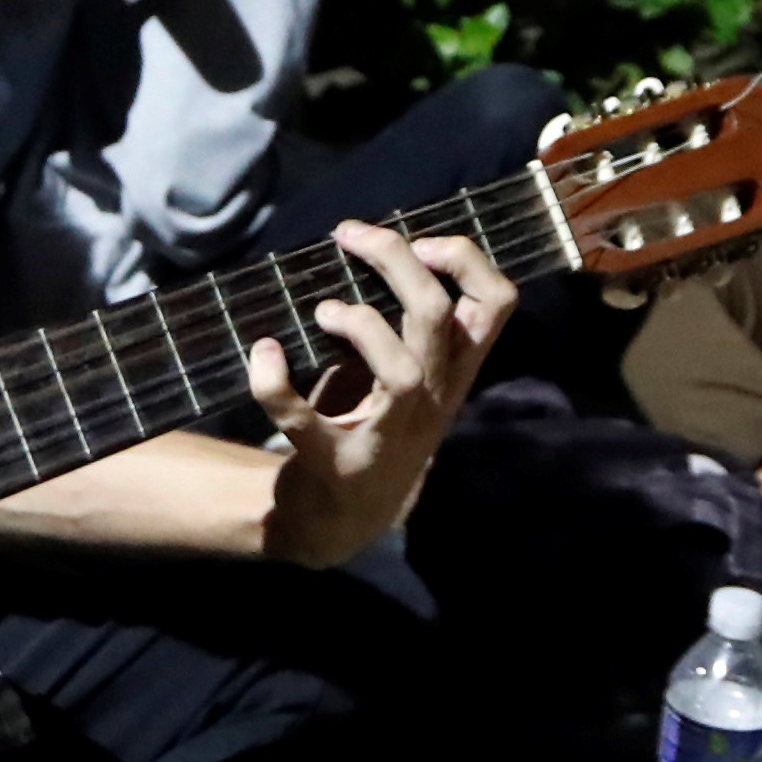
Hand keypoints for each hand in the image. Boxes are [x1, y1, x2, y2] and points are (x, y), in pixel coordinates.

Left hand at [248, 224, 516, 565]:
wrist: (337, 524)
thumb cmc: (371, 427)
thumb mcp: (411, 376)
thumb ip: (410, 324)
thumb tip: (380, 245)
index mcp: (453, 375)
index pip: (497, 307)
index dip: (465, 260)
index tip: (420, 243)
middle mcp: (432, 404)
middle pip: (436, 317)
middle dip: (395, 261)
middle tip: (350, 237)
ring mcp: (386, 439)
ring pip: (402, 372)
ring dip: (359, 324)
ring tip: (324, 311)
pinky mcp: (332, 466)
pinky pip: (302, 423)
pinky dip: (274, 384)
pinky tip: (264, 353)